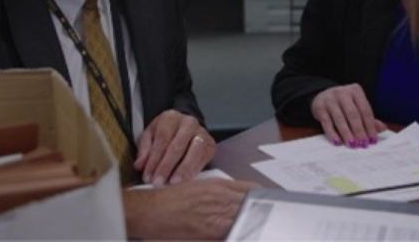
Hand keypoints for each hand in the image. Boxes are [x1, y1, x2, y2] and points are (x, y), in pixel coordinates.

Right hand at [124, 178, 257, 241]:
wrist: (147, 210)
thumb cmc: (166, 202)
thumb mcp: (194, 190)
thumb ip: (215, 196)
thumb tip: (229, 205)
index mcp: (217, 185)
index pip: (251, 189)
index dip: (262, 199)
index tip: (269, 205)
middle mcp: (220, 196)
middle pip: (254, 202)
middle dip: (263, 212)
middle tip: (271, 220)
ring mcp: (216, 212)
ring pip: (247, 215)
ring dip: (254, 221)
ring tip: (263, 228)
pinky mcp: (210, 229)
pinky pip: (235, 229)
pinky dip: (242, 231)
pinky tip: (244, 233)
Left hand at [134, 110, 215, 185]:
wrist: (184, 129)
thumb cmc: (164, 134)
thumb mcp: (150, 136)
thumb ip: (144, 150)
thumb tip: (139, 165)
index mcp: (171, 118)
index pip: (162, 140)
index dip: (153, 160)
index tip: (147, 176)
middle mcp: (189, 122)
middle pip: (177, 146)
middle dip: (166, 166)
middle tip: (158, 183)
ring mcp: (202, 132)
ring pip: (194, 151)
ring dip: (183, 169)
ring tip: (173, 182)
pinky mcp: (211, 144)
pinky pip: (204, 158)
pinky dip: (194, 170)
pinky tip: (185, 181)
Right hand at [310, 84, 386, 147]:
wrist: (321, 95)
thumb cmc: (344, 104)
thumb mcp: (357, 106)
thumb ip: (368, 118)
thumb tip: (383, 128)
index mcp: (355, 91)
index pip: (365, 110)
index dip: (370, 126)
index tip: (373, 140)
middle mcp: (342, 92)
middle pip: (353, 114)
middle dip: (359, 130)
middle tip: (363, 144)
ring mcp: (330, 99)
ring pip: (340, 118)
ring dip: (347, 133)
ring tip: (352, 145)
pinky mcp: (319, 106)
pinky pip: (327, 122)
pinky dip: (332, 133)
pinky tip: (337, 142)